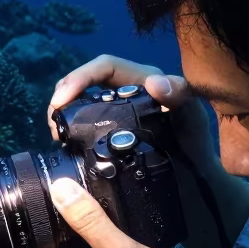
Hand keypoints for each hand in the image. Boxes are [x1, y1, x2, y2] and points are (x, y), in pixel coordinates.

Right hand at [48, 53, 219, 166]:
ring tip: (56, 134)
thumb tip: (153, 83)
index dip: (80, 77)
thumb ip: (180, 96)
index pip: (105, 67)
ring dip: (63, 114)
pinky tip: (65, 145)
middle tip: (53, 122)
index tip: (61, 100)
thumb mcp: (192, 116)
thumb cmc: (195, 144)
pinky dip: (71, 132)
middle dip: (64, 96)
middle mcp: (125, 93)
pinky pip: (84, 126)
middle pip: (85, 83)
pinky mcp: (109, 134)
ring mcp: (115, 114)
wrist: (195, 181)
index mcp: (142, 81)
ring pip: (80, 104)